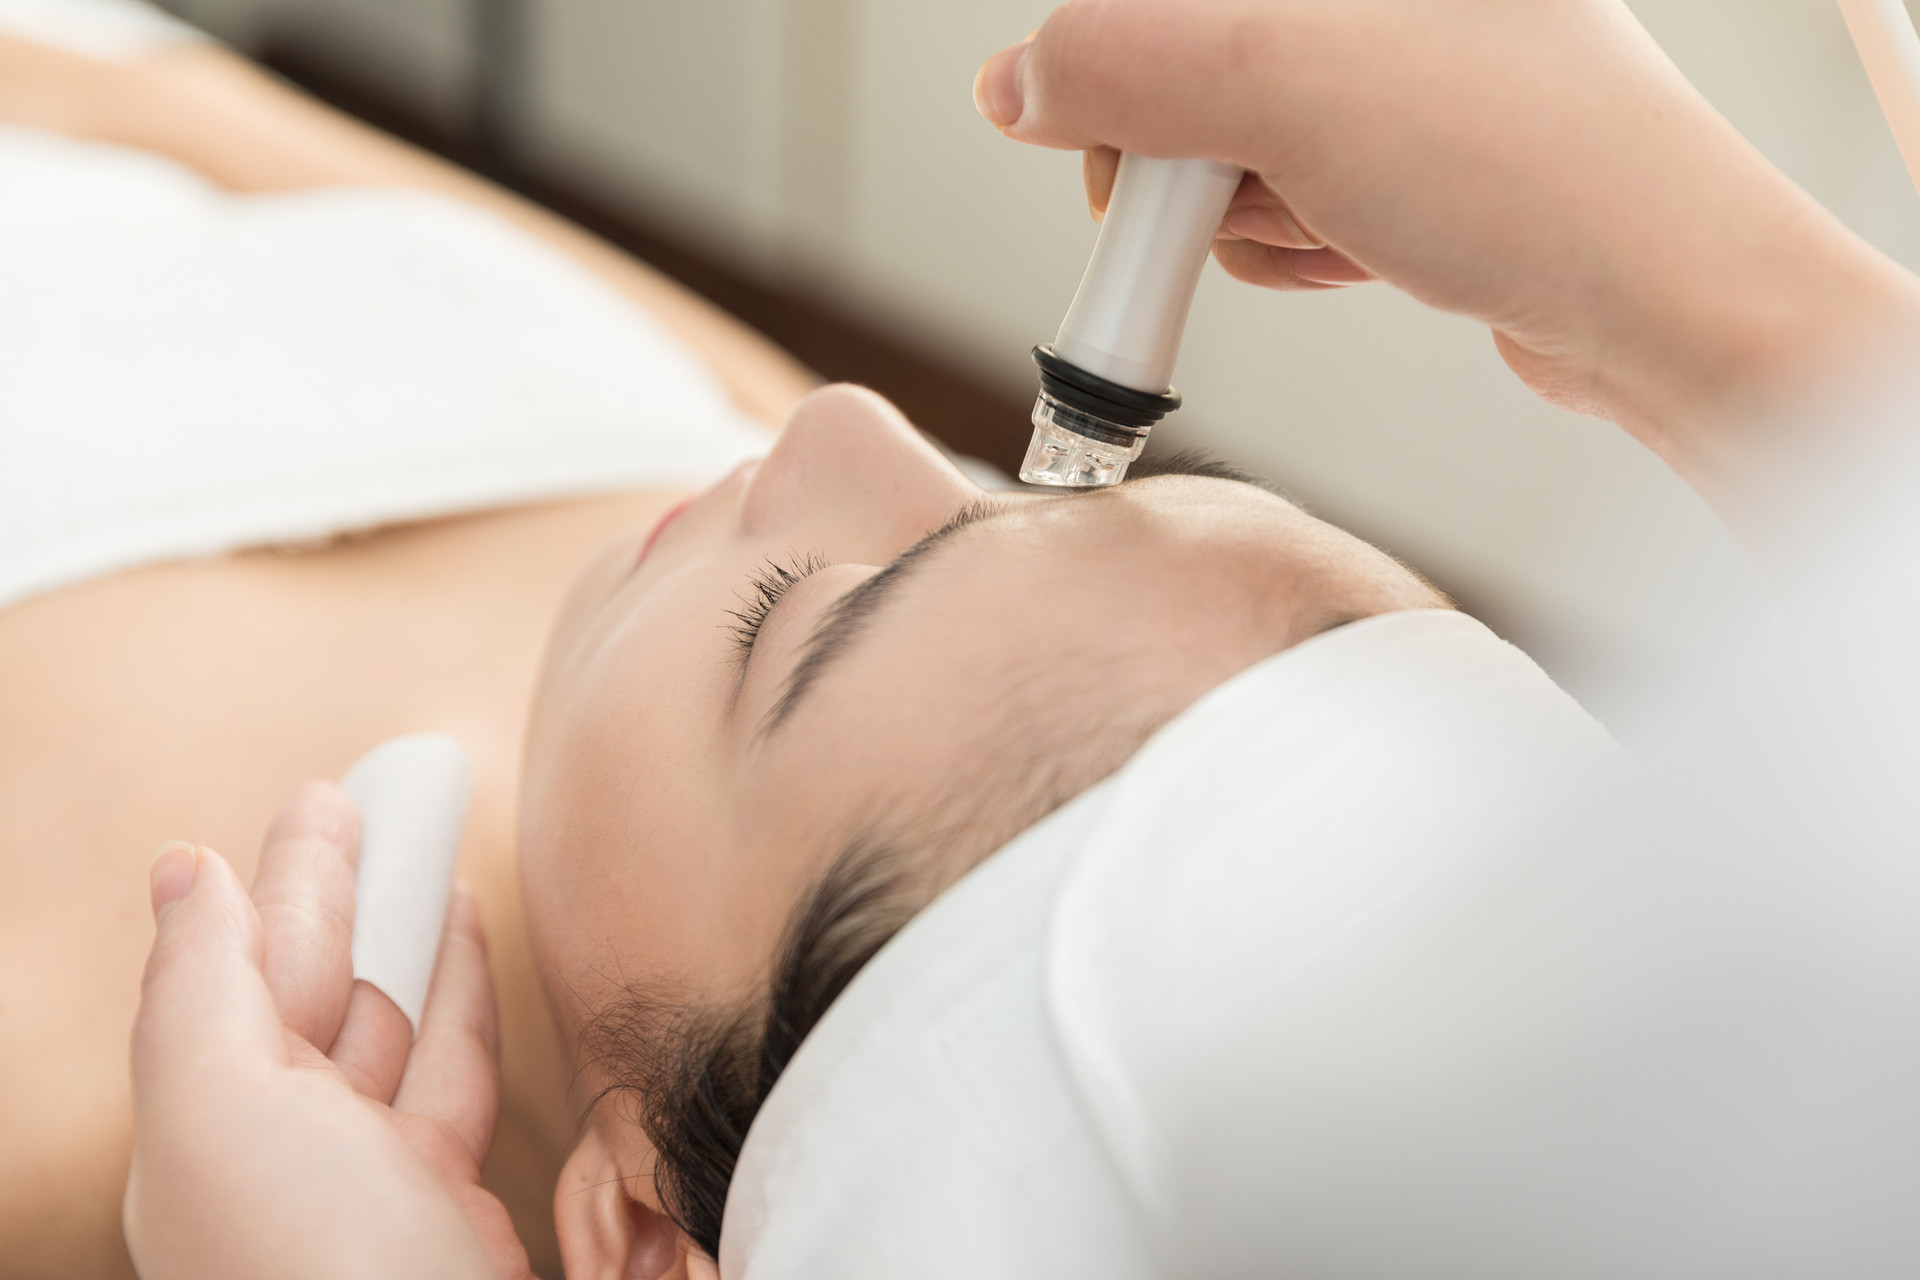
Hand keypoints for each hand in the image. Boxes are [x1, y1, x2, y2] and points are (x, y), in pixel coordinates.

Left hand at [124, 783, 532, 1279]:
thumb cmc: (317, 1273)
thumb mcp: (221, 1117)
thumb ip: (198, 991)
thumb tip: (181, 870)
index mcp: (209, 1132)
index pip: (240, 971)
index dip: (279, 879)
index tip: (319, 796)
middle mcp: (282, 1155)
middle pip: (311, 985)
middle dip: (341, 885)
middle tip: (374, 789)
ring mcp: (371, 1181)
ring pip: (389, 1020)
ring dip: (408, 930)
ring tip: (430, 850)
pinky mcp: (452, 1202)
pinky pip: (454, 1070)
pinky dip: (463, 995)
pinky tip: (469, 942)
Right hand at [975, 0, 1919, 521]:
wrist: (1667, 307)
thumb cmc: (1533, 168)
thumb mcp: (1289, 86)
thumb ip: (1123, 65)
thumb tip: (1011, 84)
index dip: (1111, 65)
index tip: (1109, 144)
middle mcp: (1370, 4)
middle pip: (1178, 65)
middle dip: (1183, 156)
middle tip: (1237, 192)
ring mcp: (1389, 76)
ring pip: (1224, 147)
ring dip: (1249, 214)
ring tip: (1335, 222)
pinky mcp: (1401, 159)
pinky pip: (1282, 198)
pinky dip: (1294, 244)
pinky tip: (1360, 250)